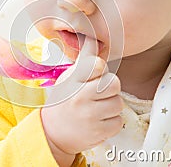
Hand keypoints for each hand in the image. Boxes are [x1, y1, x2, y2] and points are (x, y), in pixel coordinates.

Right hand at [41, 36, 123, 159]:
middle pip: (114, 83)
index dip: (100, 69)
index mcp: (73, 80)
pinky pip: (118, 121)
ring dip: (110, 106)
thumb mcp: (70, 78)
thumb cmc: (64, 100)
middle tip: (97, 94)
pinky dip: (111, 122)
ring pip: (118, 103)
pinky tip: (97, 122)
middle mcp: (80, 97)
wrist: (52, 133)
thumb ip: (85, 59)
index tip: (93, 75)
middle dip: (109, 88)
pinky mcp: (99, 132)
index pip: (98, 65)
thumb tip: (93, 37)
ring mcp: (89, 116)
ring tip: (96, 109)